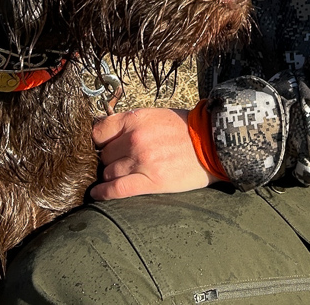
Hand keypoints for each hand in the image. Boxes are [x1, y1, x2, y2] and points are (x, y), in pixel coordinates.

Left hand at [91, 107, 214, 200]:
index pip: (99, 131)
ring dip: (110, 175)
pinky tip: (98, 194)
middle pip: (104, 154)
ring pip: (108, 172)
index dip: (97, 141)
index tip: (98, 147)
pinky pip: (117, 190)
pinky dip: (103, 193)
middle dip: (108, 159)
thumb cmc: (185, 129)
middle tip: (116, 162)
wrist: (213, 142)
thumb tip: (108, 136)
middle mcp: (135, 138)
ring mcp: (142, 160)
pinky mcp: (151, 181)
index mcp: (136, 119)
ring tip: (116, 176)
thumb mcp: (155, 116)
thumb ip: (131, 124)